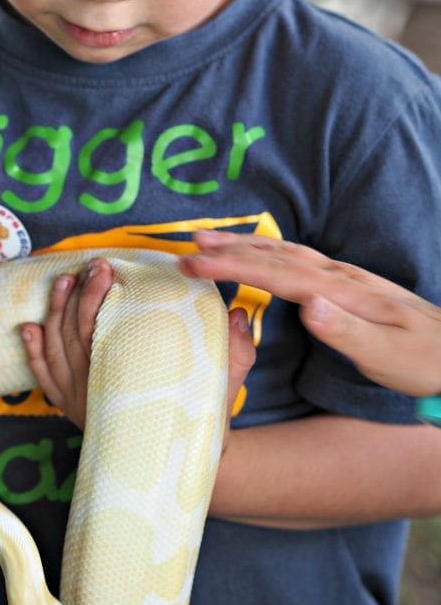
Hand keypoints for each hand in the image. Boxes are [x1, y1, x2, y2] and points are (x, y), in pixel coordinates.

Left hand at [21, 257, 254, 431]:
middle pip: (74, 336)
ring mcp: (79, 404)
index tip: (108, 271)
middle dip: (80, 296)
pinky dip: (34, 353)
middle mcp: (95, 395)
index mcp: (126, 387)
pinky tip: (29, 328)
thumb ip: (233, 353)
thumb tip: (237, 314)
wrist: (181, 467)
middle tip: (95, 268)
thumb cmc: (201, 421)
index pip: (100, 334)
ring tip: (66, 281)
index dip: (97, 298)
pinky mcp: (72, 410)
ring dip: (56, 312)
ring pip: (56, 350)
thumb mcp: (224, 388)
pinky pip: (45, 379)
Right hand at [180, 230, 440, 396]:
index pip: (276, 273)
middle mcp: (339, 276)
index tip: (193, 264)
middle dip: (228, 249)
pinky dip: (267, 252)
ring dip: (244, 245)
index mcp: (342, 292)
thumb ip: (346, 331)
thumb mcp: (388, 357)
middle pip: (275, 255)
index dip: (232, 266)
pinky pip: (295, 260)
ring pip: (284, 252)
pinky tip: (259, 255)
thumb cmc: (423, 363)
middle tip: (186, 247)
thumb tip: (307, 304)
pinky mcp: (346, 284)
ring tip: (208, 241)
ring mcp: (343, 277)